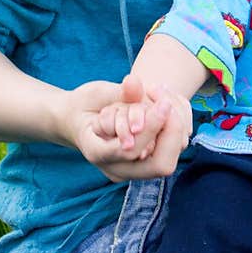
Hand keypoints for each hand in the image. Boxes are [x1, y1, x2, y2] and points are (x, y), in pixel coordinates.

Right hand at [64, 72, 191, 180]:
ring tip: (165, 105)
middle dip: (170, 134)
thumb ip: (117, 91)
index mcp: (96, 152)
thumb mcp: (97, 93)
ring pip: (166, 162)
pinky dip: (170, 135)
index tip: (163, 103)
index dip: (150, 127)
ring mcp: (131, 170)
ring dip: (173, 132)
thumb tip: (134, 81)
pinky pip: (165, 155)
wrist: (78, 121)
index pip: (129, 150)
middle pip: (158, 165)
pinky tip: (166, 114)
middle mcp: (116, 169)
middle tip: (169, 105)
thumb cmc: (84, 104)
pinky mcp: (143, 165)